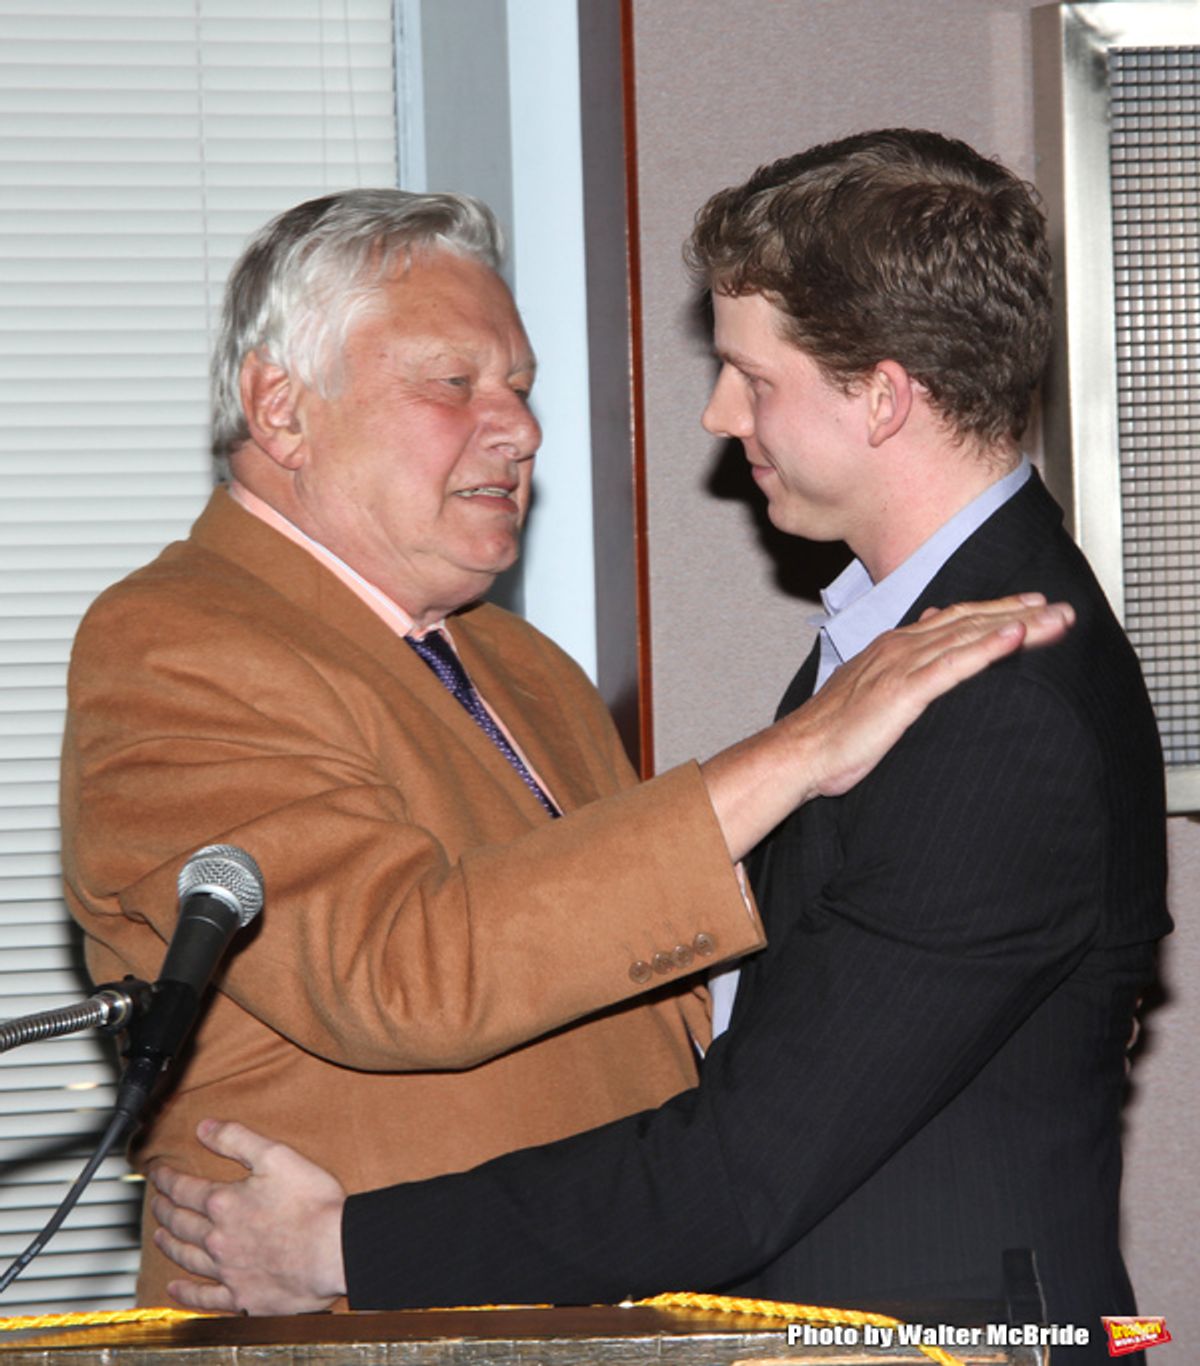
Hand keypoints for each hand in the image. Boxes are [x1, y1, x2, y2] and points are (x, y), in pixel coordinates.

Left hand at [148, 1118, 346, 1314]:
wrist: (334, 1250)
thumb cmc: (312, 1203)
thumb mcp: (276, 1155)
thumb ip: (237, 1139)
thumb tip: (204, 1128)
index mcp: (224, 1202)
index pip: (184, 1189)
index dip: (166, 1179)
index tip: (157, 1173)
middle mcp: (218, 1238)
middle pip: (181, 1223)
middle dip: (164, 1210)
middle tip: (156, 1203)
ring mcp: (228, 1270)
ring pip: (187, 1257)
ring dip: (170, 1246)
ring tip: (159, 1237)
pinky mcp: (242, 1296)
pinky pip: (206, 1298)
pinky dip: (187, 1295)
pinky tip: (175, 1289)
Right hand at [702, 593, 1074, 857]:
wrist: (801, 751)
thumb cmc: (834, 732)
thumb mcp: (871, 691)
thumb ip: (902, 669)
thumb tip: (928, 647)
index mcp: (895, 646)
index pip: (956, 619)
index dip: (997, 609)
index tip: (1034, 605)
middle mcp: (901, 647)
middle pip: (971, 620)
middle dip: (1020, 612)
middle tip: (1064, 608)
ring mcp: (902, 666)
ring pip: (970, 636)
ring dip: (1017, 625)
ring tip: (1055, 619)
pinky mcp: (904, 691)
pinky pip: (954, 665)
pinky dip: (986, 648)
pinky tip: (1014, 638)